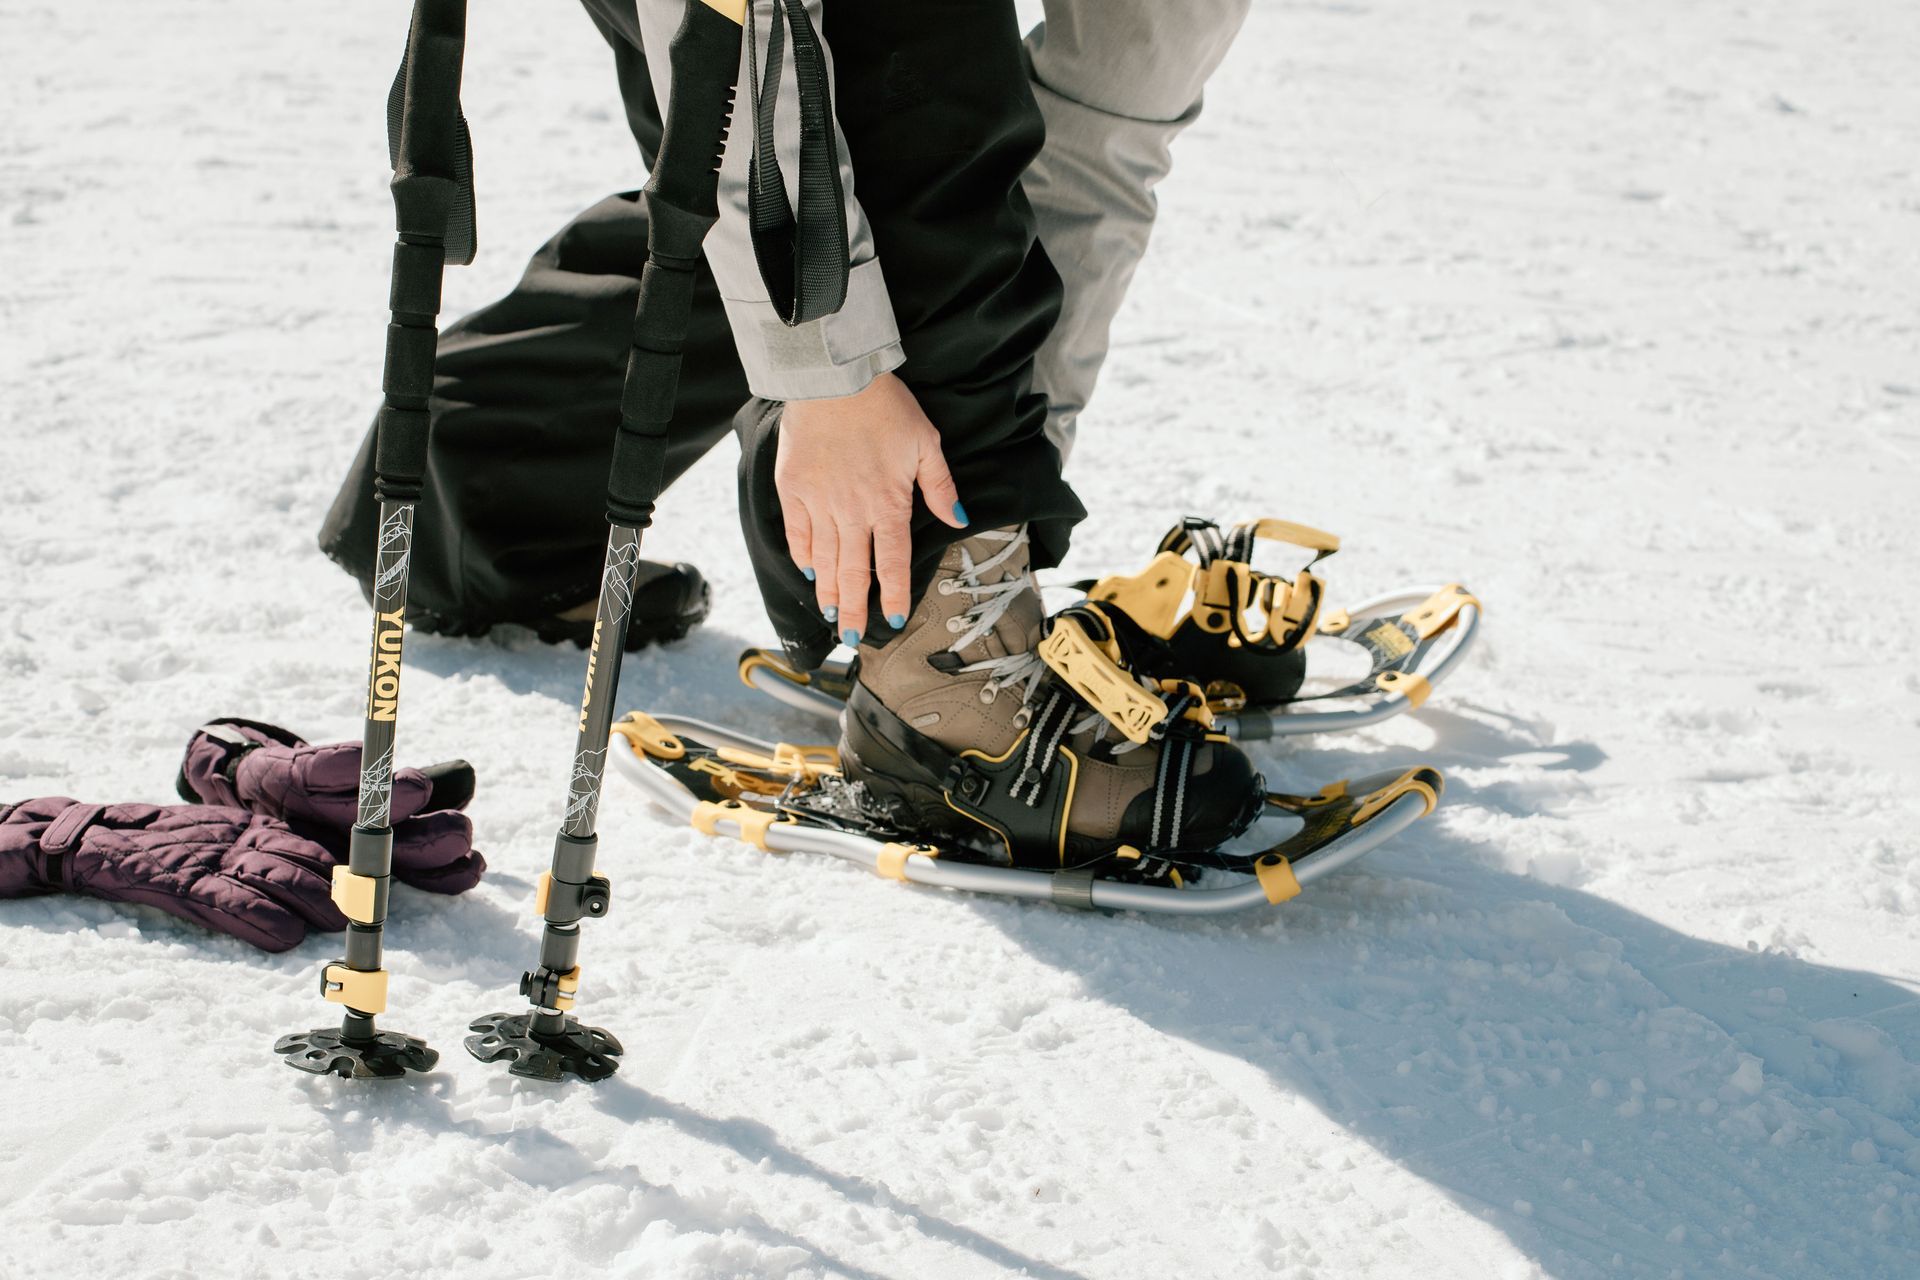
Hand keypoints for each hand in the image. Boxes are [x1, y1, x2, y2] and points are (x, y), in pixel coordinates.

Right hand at [776, 371, 968, 643]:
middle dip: (855, 609)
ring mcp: (820, 502)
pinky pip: (797, 532)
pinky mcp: (793, 488)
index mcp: (889, 504)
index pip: (892, 563)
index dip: (891, 595)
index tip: (891, 620)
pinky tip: (809, 572)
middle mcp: (853, 511)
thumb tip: (959, 519)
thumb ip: (940, 486)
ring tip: (831, 615)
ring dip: (829, 591)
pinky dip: (803, 555)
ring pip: (825, 559)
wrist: (834, 377)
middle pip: (854, 571)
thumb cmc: (885, 407)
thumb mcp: (926, 443)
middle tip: (853, 637)